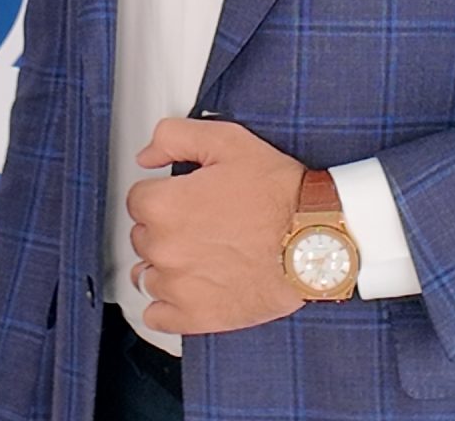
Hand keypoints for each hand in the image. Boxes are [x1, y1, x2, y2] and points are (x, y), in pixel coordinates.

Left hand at [124, 118, 307, 335]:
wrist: (316, 240)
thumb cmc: (280, 195)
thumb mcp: (229, 143)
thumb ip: (175, 137)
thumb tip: (146, 155)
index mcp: (164, 205)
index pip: (138, 199)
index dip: (163, 195)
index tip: (185, 199)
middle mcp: (164, 248)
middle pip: (142, 237)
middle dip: (165, 229)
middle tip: (201, 224)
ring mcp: (177, 286)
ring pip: (147, 275)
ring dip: (165, 266)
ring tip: (199, 257)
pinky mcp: (195, 316)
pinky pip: (157, 316)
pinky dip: (167, 304)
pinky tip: (189, 289)